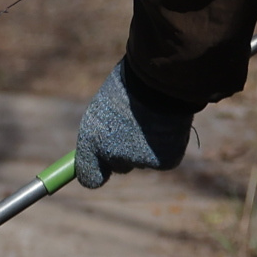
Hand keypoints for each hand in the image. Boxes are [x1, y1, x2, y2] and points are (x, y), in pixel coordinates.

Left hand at [73, 64, 194, 187]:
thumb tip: (108, 140)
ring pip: (143, 160)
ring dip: (148, 144)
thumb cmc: (131, 83)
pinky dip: (168, 144)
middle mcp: (110, 155)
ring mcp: (137, 161)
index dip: (96, 172)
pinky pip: (165, 157)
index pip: (89, 175)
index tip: (101, 169)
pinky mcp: (162, 161)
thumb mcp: (108, 104)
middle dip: (126, 153)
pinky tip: (168, 124)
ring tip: (153, 115)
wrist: (157, 80)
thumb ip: (105, 128)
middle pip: (119, 166)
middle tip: (136, 127)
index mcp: (90, 139)